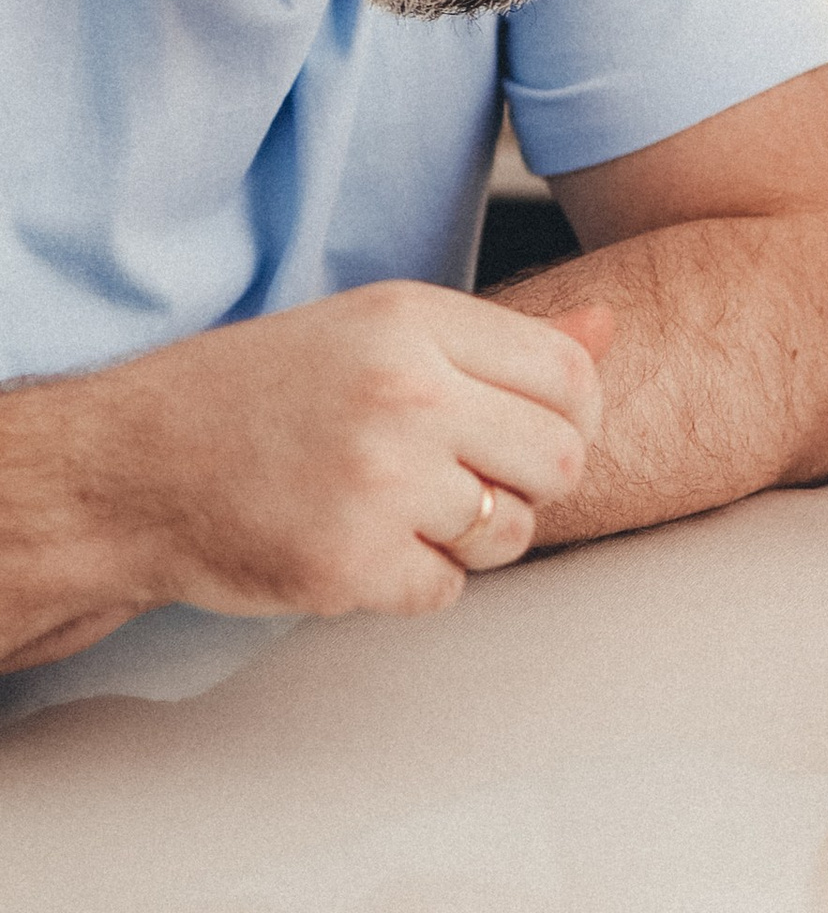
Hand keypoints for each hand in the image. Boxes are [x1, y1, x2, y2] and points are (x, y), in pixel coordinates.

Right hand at [81, 285, 614, 623]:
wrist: (130, 467)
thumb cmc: (257, 394)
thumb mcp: (372, 331)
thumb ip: (497, 340)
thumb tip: (611, 327)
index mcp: (411, 322)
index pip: (570, 375)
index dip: (575, 414)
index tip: (536, 432)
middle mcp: (405, 395)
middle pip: (562, 459)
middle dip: (532, 482)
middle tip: (472, 480)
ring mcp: (378, 485)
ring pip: (510, 532)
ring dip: (475, 537)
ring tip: (405, 509)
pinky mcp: (350, 566)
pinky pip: (446, 590)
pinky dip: (415, 580)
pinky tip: (361, 544)